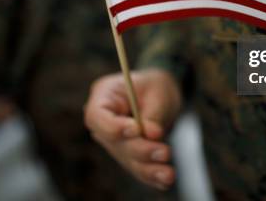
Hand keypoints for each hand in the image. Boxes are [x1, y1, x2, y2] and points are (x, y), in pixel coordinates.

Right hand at [84, 69, 182, 189]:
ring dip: (148, 168)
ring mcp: (113, 141)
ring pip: (127, 159)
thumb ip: (152, 113)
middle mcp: (103, 122)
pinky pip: (137, 167)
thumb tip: (152, 134)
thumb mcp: (157, 91)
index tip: (136, 130)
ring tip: (168, 173)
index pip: (97, 116)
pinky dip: (151, 174)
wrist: (160, 95)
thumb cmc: (155, 86)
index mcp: (103, 96)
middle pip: (114, 142)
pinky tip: (164, 178)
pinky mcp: (126, 155)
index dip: (113, 127)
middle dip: (140, 149)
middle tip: (164, 152)